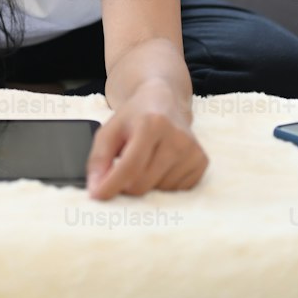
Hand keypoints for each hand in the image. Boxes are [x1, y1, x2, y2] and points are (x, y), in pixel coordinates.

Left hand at [85, 83, 208, 198]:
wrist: (163, 101)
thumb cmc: (134, 117)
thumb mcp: (109, 129)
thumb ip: (98, 158)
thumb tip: (96, 189)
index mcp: (152, 124)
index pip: (130, 167)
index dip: (111, 185)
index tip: (96, 196)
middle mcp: (176, 137)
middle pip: (143, 183)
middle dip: (126, 184)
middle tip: (123, 168)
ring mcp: (192, 151)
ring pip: (159, 190)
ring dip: (147, 182)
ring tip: (147, 159)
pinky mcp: (201, 162)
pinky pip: (176, 191)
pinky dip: (163, 184)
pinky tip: (161, 164)